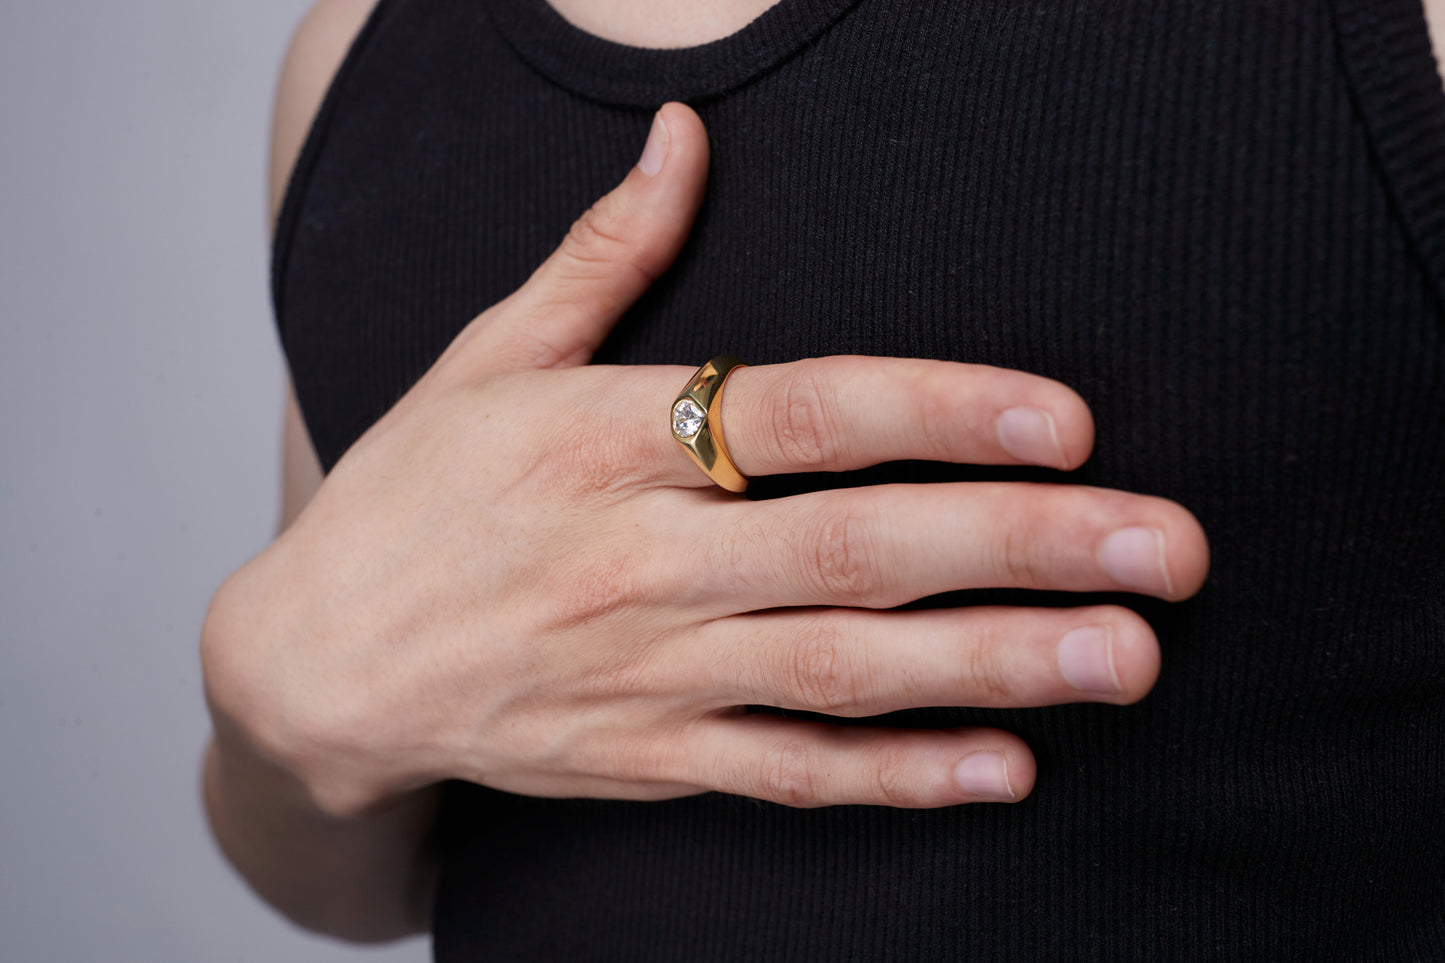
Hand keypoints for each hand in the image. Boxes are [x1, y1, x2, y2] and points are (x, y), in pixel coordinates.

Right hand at [201, 103, 1208, 818]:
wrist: (315, 663)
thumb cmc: (410, 500)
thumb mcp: (482, 361)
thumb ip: (599, 257)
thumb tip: (680, 136)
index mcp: (597, 440)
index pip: (797, 412)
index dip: (939, 410)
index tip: (1071, 420)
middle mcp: (633, 559)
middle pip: (854, 548)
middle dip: (1024, 546)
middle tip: (1169, 548)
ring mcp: (643, 671)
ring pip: (842, 671)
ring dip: (993, 666)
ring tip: (1127, 658)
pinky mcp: (645, 758)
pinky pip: (785, 773)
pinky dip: (895, 776)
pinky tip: (1003, 767)